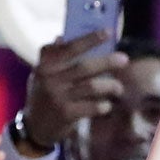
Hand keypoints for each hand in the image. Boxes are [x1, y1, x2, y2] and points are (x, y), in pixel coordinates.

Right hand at [19, 31, 128, 154]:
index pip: (69, 48)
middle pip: (84, 66)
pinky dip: (103, 105)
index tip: (109, 32)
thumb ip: (52, 57)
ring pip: (92, 86)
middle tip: (124, 59)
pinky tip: (107, 105)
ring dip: (110, 86)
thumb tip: (62, 36)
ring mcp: (58, 97)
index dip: (89, 39)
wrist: (35, 127)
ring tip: (118, 88)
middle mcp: (50, 79)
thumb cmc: (44, 94)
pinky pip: (92, 107)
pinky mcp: (66, 114)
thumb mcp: (42, 74)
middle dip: (107, 62)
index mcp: (45, 65)